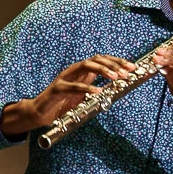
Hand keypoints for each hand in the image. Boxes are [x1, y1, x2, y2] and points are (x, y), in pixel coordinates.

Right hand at [2, 54, 136, 137]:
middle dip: (114, 64)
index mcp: (82, 72)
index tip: (133, 68)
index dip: (118, 62)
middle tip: (127, 72)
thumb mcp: (85, 98)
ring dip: (102, 70)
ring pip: (85, 66)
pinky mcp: (57, 88)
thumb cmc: (62, 105)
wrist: (39, 114)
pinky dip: (86, 88)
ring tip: (115, 77)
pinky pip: (73, 86)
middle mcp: (74, 71)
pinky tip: (98, 91)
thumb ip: (98, 93)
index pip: (103, 60)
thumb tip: (117, 91)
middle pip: (96, 59)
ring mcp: (65, 78)